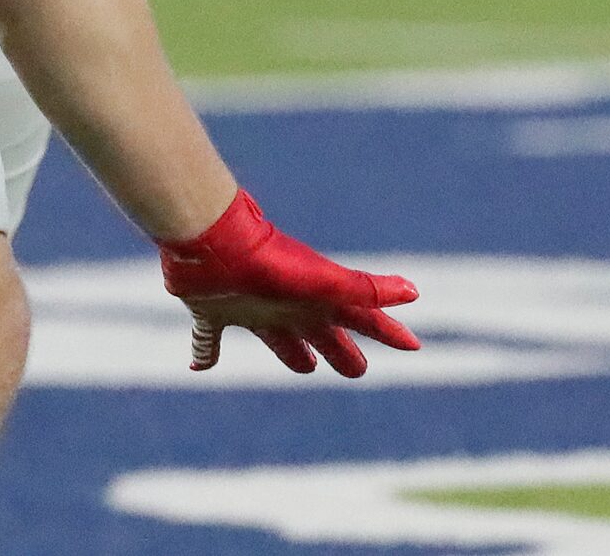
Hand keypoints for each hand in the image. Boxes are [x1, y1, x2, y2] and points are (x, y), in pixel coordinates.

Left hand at [158, 189, 419, 377]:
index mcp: (316, 303)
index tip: (413, 344)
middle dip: (341, 353)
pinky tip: (196, 365)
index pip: (362, 322)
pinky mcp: (210, 311)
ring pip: (276, 338)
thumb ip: (366, 290)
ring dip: (290, 352)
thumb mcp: (324, 281)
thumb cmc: (270, 262)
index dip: (388, 333)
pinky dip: (204, 352)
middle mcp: (286, 307)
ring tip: (305, 366)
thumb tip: (413, 292)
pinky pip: (207, 339)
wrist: (211, 239)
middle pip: (322, 337)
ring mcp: (248, 308)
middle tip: (355, 369)